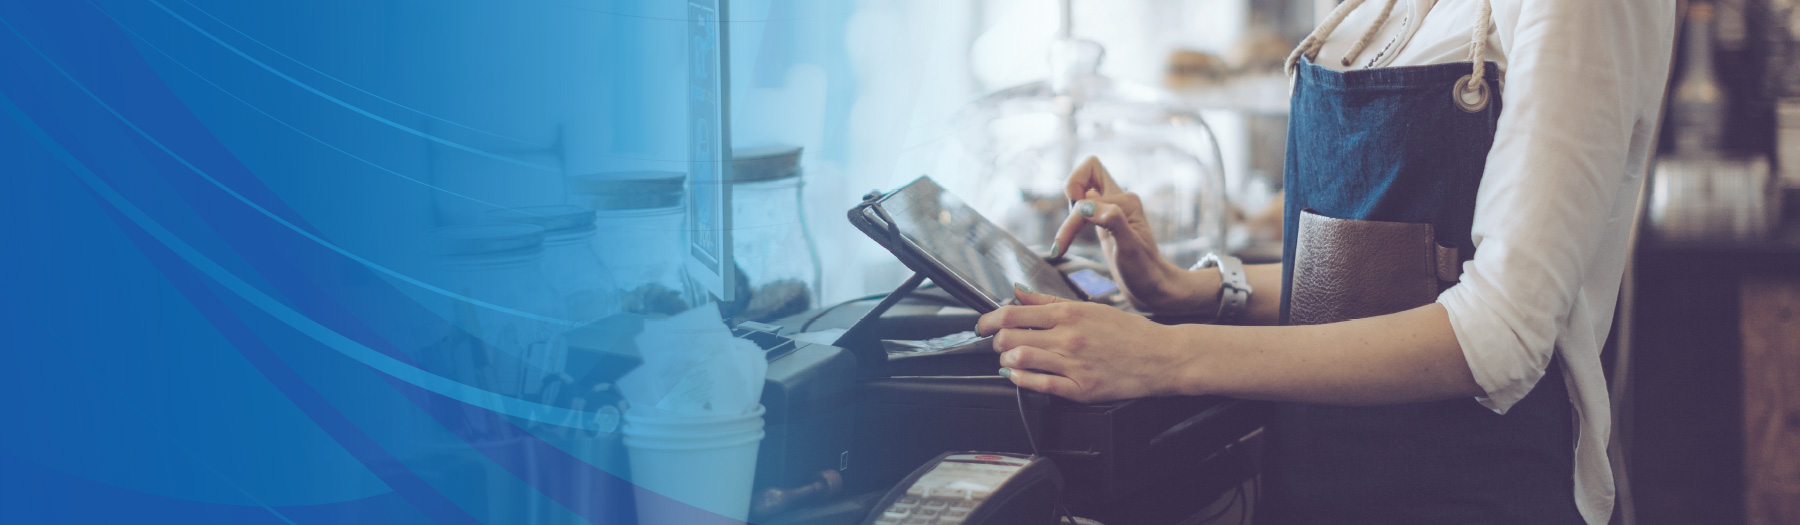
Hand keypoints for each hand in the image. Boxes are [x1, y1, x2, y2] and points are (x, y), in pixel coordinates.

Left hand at [976, 285, 1195, 402]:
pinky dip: (1020, 380)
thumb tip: (1018, 292)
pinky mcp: (1080, 389)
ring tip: (1009, 359)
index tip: (982, 325)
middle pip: (1011, 337)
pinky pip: (1039, 385)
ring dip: (1006, 361)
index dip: (989, 320)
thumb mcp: (1089, 307)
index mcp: (1069, 314)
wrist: (1160, 357)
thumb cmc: (1127, 332)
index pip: (1013, 314)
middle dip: (996, 341)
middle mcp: (1068, 337)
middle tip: (998, 343)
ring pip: (1020, 360)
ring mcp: (1073, 364)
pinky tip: (1018, 376)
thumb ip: (1049, 301)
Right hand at [1049, 156, 1214, 314]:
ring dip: (1069, 209)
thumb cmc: (1145, 273)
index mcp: (1126, 201)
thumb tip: (1087, 206)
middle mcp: (1118, 200)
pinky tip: (1066, 243)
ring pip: (1080, 188)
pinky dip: (1070, 220)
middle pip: (1086, 170)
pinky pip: (1081, 206)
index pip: (1088, 196)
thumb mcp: (1130, 249)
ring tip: (1065, 240)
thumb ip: (1112, 221)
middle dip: (1071, 190)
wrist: (1153, 290)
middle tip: (1072, 220)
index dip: (1075, 213)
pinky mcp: (1103, 221)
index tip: (1072, 234)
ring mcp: (1110, 209)